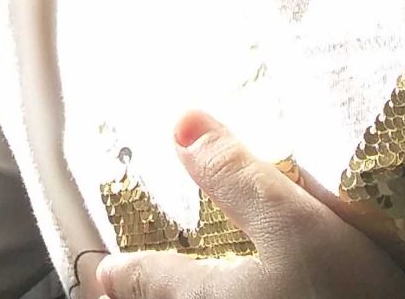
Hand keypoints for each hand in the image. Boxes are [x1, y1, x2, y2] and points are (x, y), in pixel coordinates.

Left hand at [74, 113, 404, 298]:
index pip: (140, 279)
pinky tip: (280, 293)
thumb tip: (180, 122)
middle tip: (144, 277)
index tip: (107, 265)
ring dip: (198, 297)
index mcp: (201, 296)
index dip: (120, 268)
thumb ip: (238, 177)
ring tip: (217, 282)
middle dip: (156, 289)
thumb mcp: (297, 227)